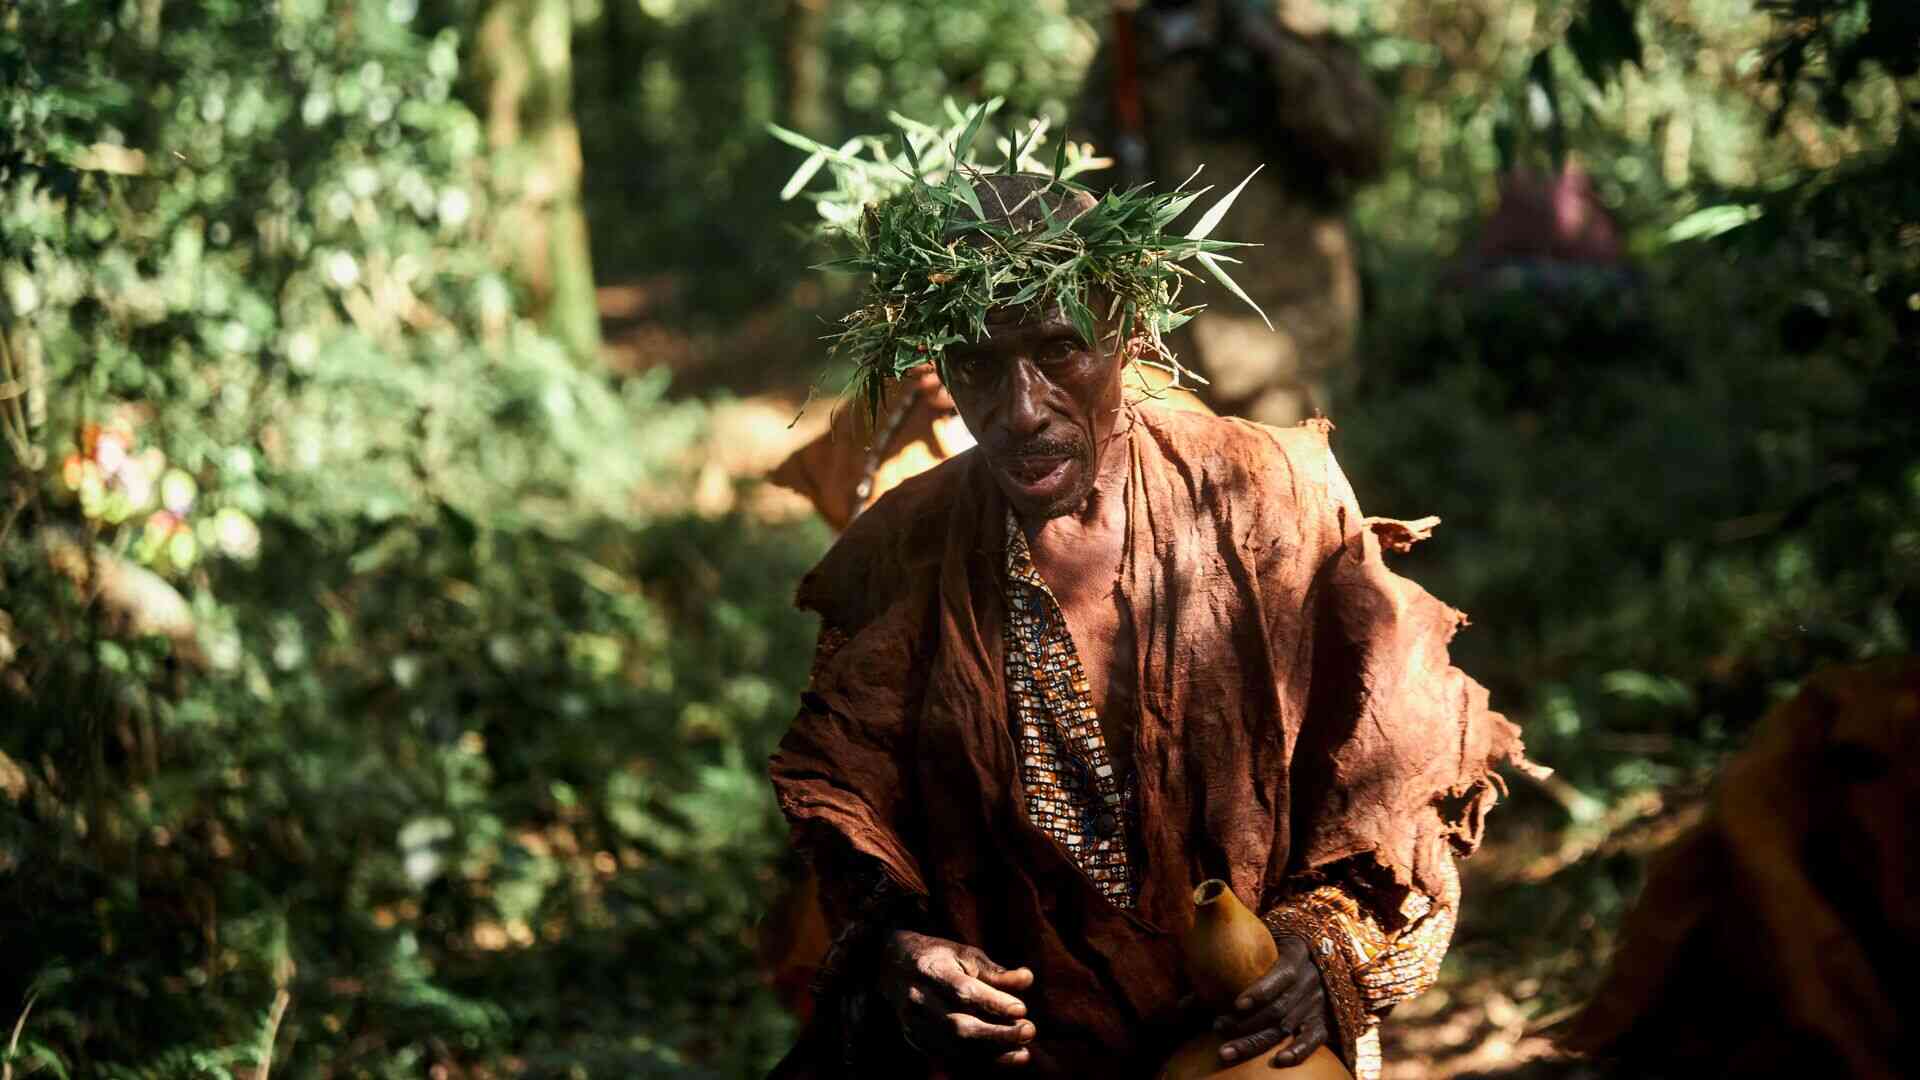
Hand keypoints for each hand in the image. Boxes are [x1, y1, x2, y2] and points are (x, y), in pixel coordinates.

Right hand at [878, 929, 1037, 1066]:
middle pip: (958, 1025)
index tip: (1021, 1009)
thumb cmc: (939, 957)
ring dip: (992, 1054)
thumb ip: (994, 970)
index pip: (963, 991)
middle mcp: (918, 999)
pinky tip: (1002, 1059)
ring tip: (1023, 1053)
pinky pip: (948, 1057)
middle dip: (997, 1034)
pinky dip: (977, 1062)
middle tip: (1029, 1031)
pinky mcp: (915, 1039)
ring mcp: (914, 1023)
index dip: (993, 1003)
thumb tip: (1027, 980)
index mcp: (931, 969)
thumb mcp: (965, 954)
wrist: (894, 966)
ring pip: (953, 1047)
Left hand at [1213, 936, 1332, 1067]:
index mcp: (1297, 953)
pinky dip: (1299, 1050)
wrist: (1306, 954)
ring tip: (1227, 1049)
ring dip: (1256, 1040)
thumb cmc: (1269, 949)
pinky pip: (1314, 1038)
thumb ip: (1224, 966)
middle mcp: (1310, 977)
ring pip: (1287, 1026)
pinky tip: (1279, 1060)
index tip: (1236, 1004)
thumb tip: (1182, 1004)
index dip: (1261, 991)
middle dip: (1247, 1022)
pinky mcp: (1322, 1019)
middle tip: (1218, 1028)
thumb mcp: (1255, 946)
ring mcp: (1317, 1000)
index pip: (1283, 974)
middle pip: (1280, 1007)